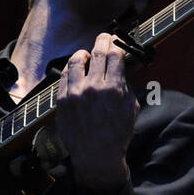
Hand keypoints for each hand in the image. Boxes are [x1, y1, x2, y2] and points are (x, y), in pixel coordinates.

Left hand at [54, 33, 139, 189]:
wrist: (96, 156)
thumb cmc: (118, 133)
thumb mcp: (131, 107)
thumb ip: (127, 84)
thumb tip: (126, 66)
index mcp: (113, 89)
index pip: (114, 55)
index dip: (117, 43)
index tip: (117, 40)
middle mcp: (93, 88)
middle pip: (97, 53)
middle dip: (102, 41)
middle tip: (105, 38)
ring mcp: (75, 93)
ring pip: (77, 60)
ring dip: (85, 53)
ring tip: (88, 55)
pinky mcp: (62, 100)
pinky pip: (64, 75)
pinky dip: (72, 68)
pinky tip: (77, 69)